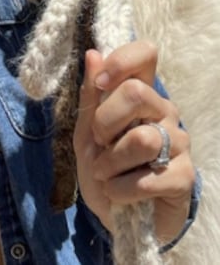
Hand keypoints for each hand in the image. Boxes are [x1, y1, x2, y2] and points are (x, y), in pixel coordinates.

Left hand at [74, 41, 195, 246]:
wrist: (115, 216)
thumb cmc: (102, 168)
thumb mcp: (86, 132)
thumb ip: (90, 96)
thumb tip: (92, 53)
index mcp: (141, 93)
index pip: (145, 54)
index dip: (120, 61)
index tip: (99, 83)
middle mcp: (164, 111)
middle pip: (136, 92)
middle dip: (104, 121)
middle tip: (98, 143)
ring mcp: (179, 143)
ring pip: (142, 138)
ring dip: (110, 162)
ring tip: (105, 174)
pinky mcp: (185, 177)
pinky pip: (148, 177)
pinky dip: (121, 189)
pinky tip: (119, 194)